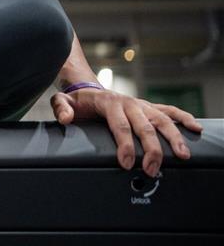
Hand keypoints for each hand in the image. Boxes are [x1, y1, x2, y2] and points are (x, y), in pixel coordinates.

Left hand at [51, 88, 202, 176]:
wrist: (87, 88)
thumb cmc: (77, 101)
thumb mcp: (62, 102)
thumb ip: (62, 108)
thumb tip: (66, 118)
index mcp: (109, 103)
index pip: (120, 126)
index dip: (124, 145)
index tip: (126, 163)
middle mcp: (128, 103)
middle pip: (144, 126)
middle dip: (150, 149)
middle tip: (151, 169)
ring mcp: (141, 105)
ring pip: (161, 120)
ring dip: (173, 137)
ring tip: (182, 155)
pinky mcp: (148, 107)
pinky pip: (169, 110)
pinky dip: (183, 117)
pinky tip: (195, 128)